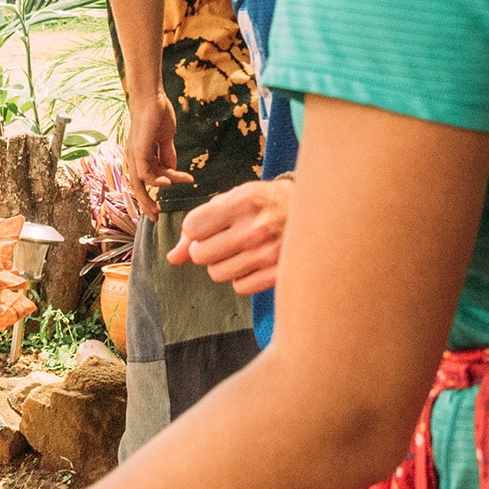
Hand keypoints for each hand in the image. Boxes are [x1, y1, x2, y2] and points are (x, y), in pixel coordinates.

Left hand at [124, 93, 192, 220]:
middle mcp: (133, 158)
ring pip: (140, 183)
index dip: (150, 197)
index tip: (159, 211)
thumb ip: (167, 156)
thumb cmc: (157, 116)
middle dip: (146, 204)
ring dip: (158, 191)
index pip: (143, 182)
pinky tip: (168, 181)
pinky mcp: (138, 150)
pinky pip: (144, 172)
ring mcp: (134, 154)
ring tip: (174, 189)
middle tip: (156, 217)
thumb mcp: (165, 140)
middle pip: (137, 188)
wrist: (152, 99)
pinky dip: (154, 181)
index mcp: (140, 157)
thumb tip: (171, 172)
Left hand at [168, 177, 292, 294]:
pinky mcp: (281, 273)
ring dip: (223, 264)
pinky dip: (243, 278)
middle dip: (205, 248)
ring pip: (217, 274)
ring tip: (241, 249)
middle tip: (224, 239)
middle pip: (201, 255)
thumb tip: (172, 259)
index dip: (196, 229)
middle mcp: (256, 228)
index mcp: (242, 202)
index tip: (212, 224)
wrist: (316, 210)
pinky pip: (240, 287)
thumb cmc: (263, 203)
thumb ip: (197, 226)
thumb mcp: (231, 201)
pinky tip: (255, 262)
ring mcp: (270, 253)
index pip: (192, 228)